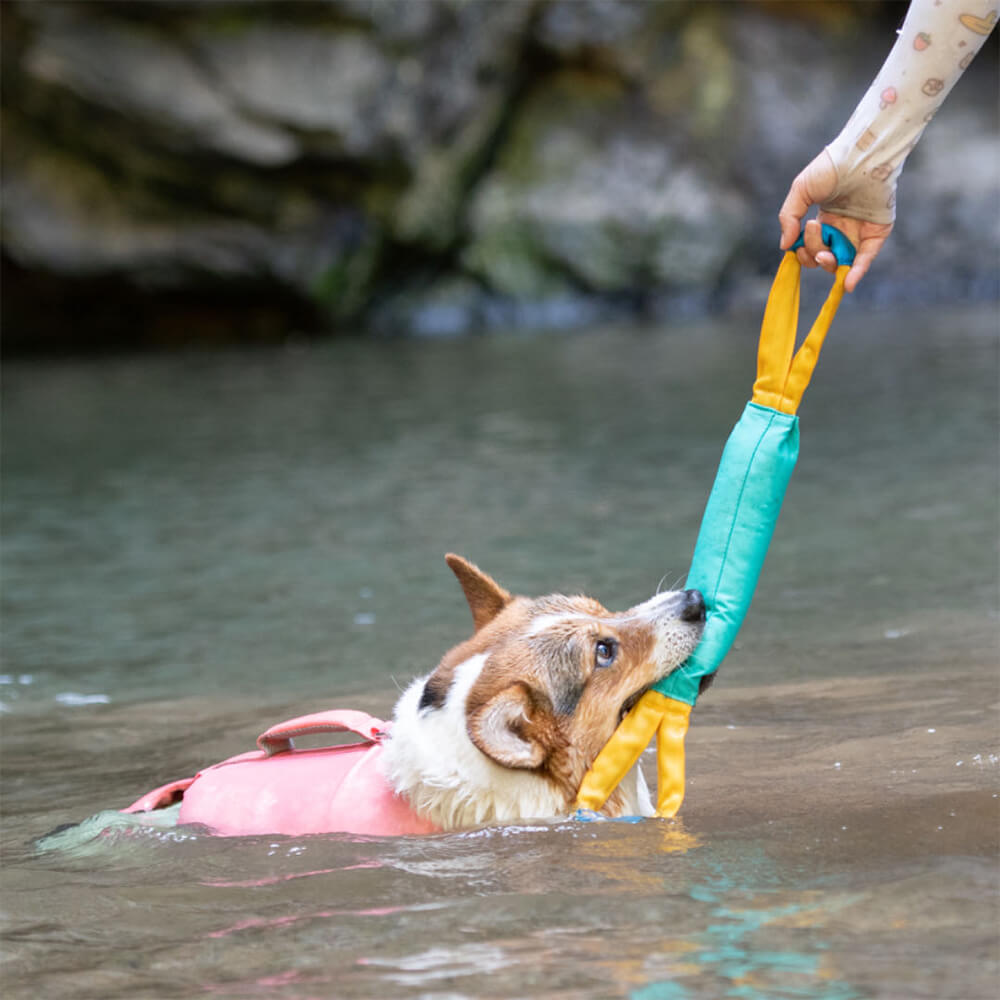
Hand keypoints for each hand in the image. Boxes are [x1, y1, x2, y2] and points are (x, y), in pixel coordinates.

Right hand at [778, 151, 893, 292]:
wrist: (861, 155)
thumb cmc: (831, 167)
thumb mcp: (800, 191)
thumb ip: (789, 218)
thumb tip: (785, 247)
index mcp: (826, 218)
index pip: (811, 246)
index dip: (802, 251)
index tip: (796, 244)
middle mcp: (843, 228)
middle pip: (823, 255)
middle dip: (813, 253)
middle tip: (813, 230)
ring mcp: (860, 231)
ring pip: (841, 261)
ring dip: (829, 264)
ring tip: (824, 254)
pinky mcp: (877, 232)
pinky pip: (866, 258)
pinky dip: (856, 273)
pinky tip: (846, 285)